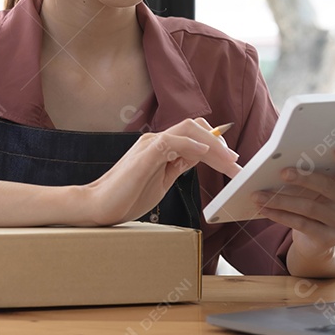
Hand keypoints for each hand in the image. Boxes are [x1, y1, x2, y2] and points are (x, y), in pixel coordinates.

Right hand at [79, 118, 239, 226]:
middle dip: (220, 144)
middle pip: (195, 128)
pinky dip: (192, 144)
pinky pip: (173, 141)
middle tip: (236, 164)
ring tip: (229, 162)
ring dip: (213, 145)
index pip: (194, 137)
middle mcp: (156, 141)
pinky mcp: (146, 154)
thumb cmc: (126, 197)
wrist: (99, 206)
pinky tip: (206, 153)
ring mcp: (150, 145)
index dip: (216, 146)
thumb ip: (176, 166)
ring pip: (188, 130)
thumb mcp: (160, 182)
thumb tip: (195, 158)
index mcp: (160, 148)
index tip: (232, 162)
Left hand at [251, 148, 334, 276]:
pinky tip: (264, 209)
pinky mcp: (329, 237)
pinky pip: (301, 224)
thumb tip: (277, 159)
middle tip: (282, 172)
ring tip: (259, 195)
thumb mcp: (314, 186)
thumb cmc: (312, 201)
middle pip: (328, 186)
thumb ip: (307, 170)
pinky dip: (280, 215)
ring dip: (281, 200)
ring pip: (310, 207)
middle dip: (303, 178)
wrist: (316, 239)